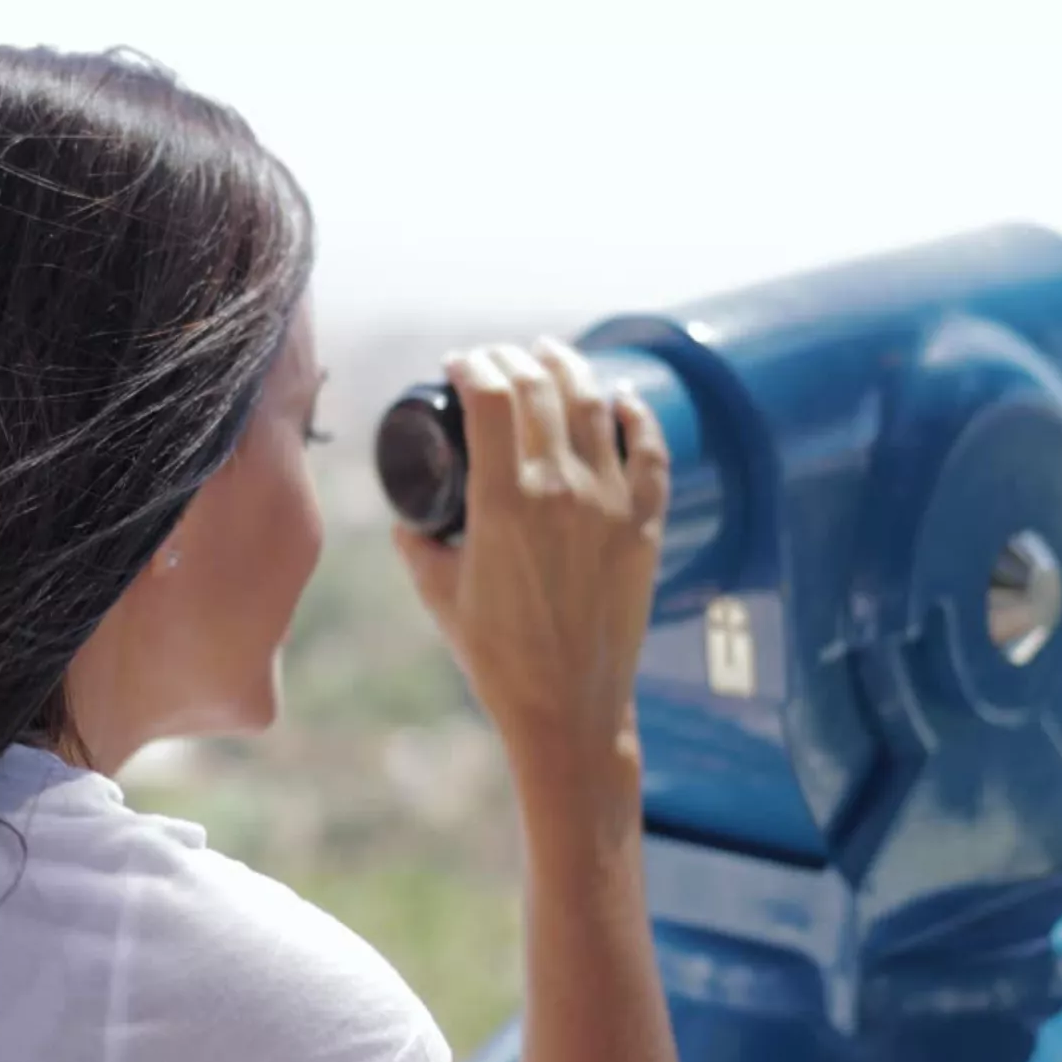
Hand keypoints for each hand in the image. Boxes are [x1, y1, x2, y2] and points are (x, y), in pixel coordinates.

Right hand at [393, 338, 669, 831]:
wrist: (567, 707)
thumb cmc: (497, 657)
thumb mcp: (439, 594)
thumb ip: (419, 546)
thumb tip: (410, 519)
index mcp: (505, 501)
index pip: (490, 397)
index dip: (472, 365)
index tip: (459, 364)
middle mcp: (562, 490)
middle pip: (539, 387)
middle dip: (512, 357)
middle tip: (498, 356)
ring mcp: (612, 504)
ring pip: (595, 405)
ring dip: (569, 367)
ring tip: (551, 355)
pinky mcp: (645, 525)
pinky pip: (651, 450)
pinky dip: (636, 414)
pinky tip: (622, 398)